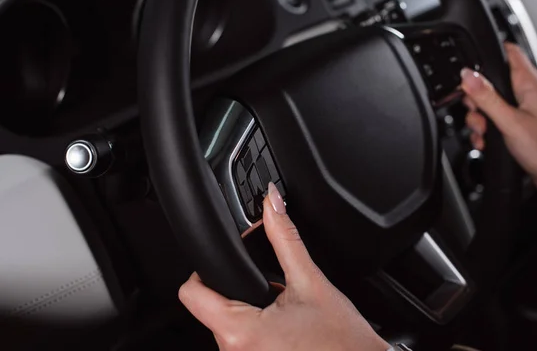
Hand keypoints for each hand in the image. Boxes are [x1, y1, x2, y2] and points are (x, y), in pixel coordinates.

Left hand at [178, 183, 390, 350]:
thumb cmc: (342, 341)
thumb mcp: (310, 281)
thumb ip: (284, 238)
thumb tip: (272, 204)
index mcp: (240, 332)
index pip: (191, 293)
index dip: (206, 269)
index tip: (229, 262)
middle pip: (210, 307)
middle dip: (238, 291)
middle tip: (270, 290)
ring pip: (226, 325)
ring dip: (248, 312)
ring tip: (280, 312)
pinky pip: (240, 343)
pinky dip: (255, 329)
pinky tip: (281, 329)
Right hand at [462, 43, 536, 211]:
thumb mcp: (509, 121)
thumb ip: (486, 97)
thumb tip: (467, 76)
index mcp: (528, 84)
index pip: (507, 52)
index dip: (486, 55)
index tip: (470, 70)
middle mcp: (524, 94)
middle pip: (489, 81)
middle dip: (475, 97)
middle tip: (478, 111)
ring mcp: (520, 110)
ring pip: (487, 104)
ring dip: (478, 118)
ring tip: (483, 131)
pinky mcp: (515, 125)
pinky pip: (491, 121)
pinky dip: (484, 131)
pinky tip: (486, 141)